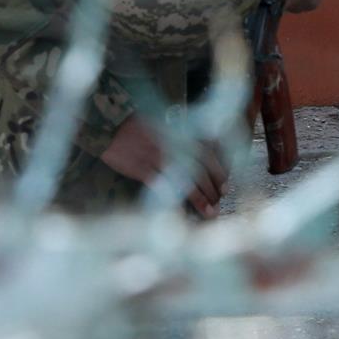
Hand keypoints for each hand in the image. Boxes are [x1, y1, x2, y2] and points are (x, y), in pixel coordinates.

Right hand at [98, 118, 228, 219]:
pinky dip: (175, 200)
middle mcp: (174, 147)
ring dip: (200, 198)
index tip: (226, 185)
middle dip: (213, 189)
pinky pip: (164, 188)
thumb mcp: (165, 128)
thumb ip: (182, 140)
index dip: (220, 172)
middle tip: (219, 203)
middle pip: (201, 171)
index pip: (208, 155)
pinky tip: (183, 212)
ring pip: (186, 181)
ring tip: (209, 212)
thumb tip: (200, 155)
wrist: (112, 126)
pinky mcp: (143, 170)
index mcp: (181, 136)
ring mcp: (159, 159)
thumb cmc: (138, 127)